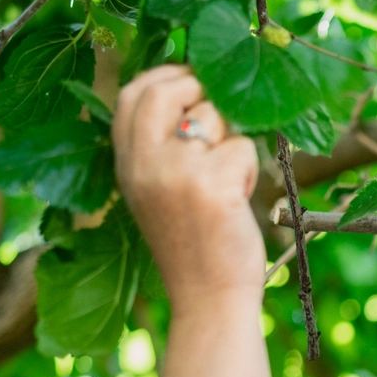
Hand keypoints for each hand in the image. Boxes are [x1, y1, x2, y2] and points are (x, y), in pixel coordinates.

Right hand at [113, 64, 265, 307]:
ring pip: (215, 116)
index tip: (193, 83)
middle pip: (169, 89)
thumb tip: (198, 93)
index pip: (133, 93)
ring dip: (232, 140)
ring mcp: (176, 173)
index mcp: (127, 163)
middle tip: (222, 118)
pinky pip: (242, 147)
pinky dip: (249, 171)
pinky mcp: (212, 185)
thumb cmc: (194, 246)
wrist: (207, 300)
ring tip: (228, 182)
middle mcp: (144, 163)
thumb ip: (162, 147)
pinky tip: (238, 202)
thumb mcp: (157, 192)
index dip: (166, 76)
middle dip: (201, 90)